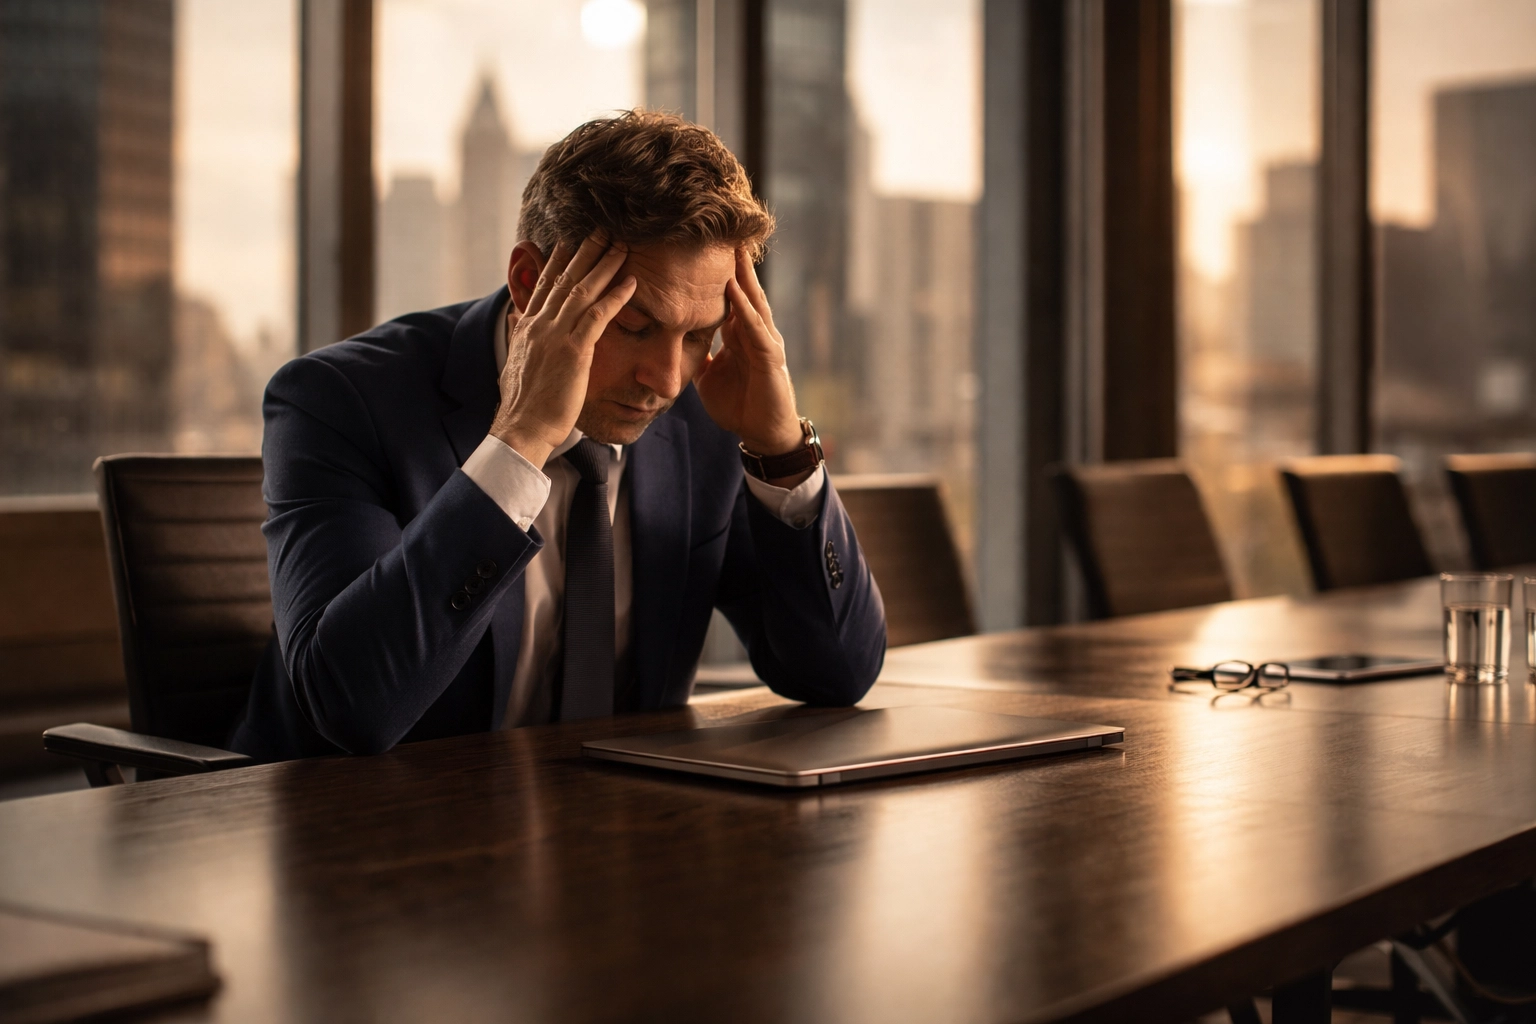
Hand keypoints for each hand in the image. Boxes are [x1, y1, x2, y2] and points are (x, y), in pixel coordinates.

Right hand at [490, 234, 636, 467]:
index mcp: (527, 327)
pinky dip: (616, 296)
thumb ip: (518, 337)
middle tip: (603, 229)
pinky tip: (631, 282)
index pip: (545, 284)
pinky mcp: (574, 351)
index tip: (572, 240)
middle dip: (586, 251)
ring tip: (622, 246)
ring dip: (605, 265)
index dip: (560, 260)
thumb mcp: (515, 363)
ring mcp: (556, 335)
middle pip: (565, 278)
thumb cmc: (523, 405)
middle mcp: (540, 324)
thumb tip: (514, 320)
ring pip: (583, 290)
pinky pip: (598, 315)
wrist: (522, 428)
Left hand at [695, 249, 804, 465]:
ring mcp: (765, 343)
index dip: (718, 274)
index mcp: (739, 335)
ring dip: (744, 278)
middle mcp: (754, 333)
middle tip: (724, 233)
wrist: (763, 434)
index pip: (729, 297)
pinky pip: (756, 330)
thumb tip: (674, 345)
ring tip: (734, 252)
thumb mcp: (708, 376)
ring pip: (754, 303)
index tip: (702, 250)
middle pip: (744, 291)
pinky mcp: (770, 359)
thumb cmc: (740, 405)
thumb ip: (697, 357)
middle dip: (735, 264)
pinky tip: (736, 294)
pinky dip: (746, 310)